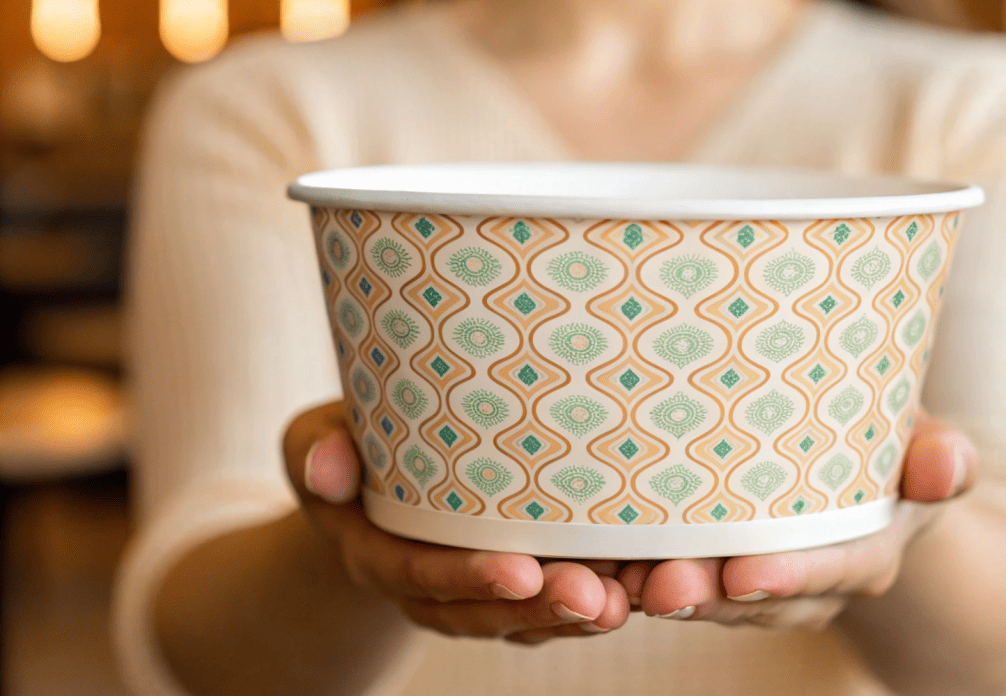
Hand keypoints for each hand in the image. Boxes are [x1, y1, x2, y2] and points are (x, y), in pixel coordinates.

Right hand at [283, 401, 630, 643]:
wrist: (364, 485)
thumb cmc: (345, 448)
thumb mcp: (315, 440)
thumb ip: (317, 450)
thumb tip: (326, 468)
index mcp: (379, 556)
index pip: (423, 576)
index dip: (469, 577)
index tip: (519, 570)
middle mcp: (428, 588)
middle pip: (486, 611)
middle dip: (541, 608)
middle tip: (597, 596)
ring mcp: (473, 591)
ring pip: (527, 617)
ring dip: (577, 614)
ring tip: (629, 600)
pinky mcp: (512, 582)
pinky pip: (551, 602)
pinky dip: (594, 596)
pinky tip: (639, 582)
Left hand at [618, 410, 976, 628]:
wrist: (860, 480)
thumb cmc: (890, 449)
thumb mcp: (924, 447)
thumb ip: (941, 457)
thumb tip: (946, 465)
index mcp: (863, 554)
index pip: (830, 572)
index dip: (789, 576)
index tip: (744, 574)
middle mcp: (803, 581)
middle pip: (752, 598)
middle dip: (707, 595)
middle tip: (661, 584)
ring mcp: (751, 580)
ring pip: (703, 597)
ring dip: (657, 592)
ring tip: (613, 580)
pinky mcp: (707, 564)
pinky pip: (667, 576)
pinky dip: (629, 576)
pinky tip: (588, 562)